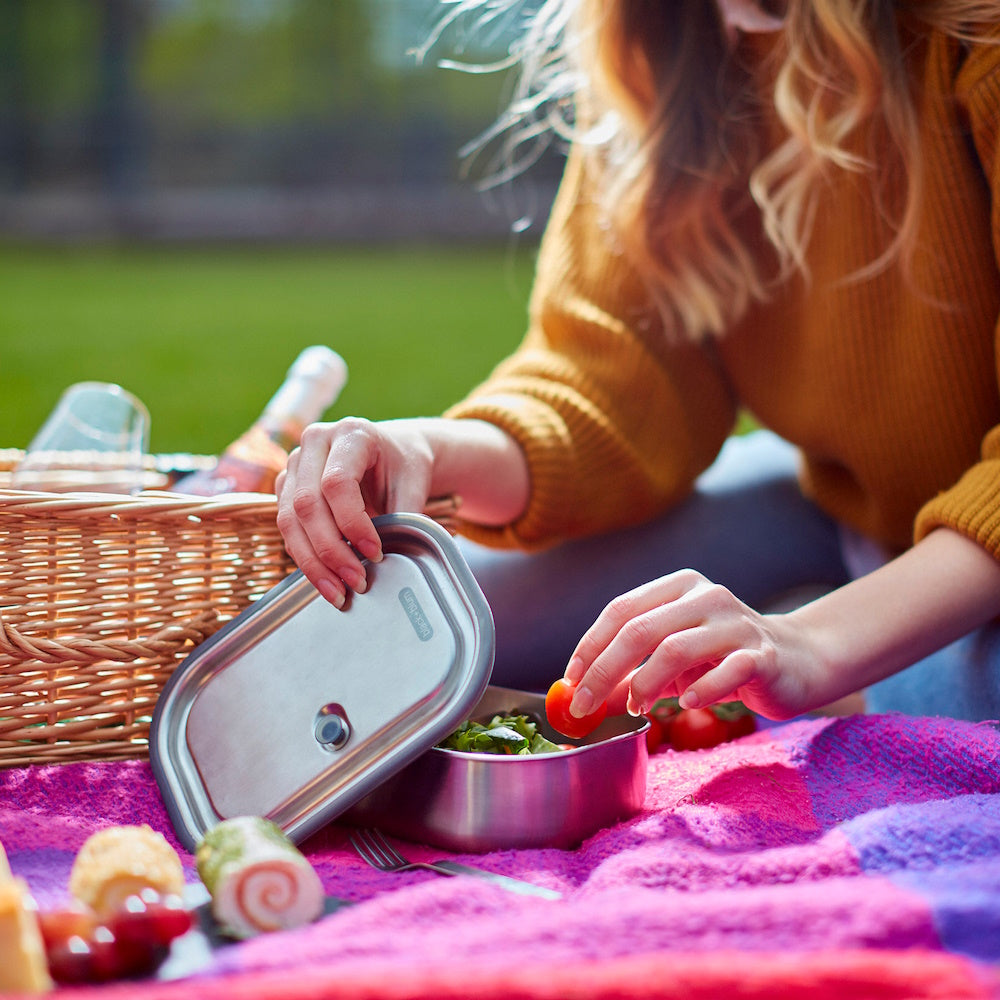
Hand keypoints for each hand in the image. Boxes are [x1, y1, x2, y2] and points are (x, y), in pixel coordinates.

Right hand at [275, 417, 435, 607]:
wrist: (391, 451)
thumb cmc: (403, 465)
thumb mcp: (413, 484)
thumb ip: (404, 517)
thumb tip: (390, 560)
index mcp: (351, 433)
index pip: (337, 482)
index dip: (353, 523)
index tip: (376, 553)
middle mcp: (315, 443)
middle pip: (307, 503)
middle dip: (331, 550)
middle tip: (357, 582)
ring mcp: (295, 464)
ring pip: (289, 520)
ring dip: (313, 563)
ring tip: (339, 593)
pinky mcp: (286, 487)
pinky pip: (287, 529)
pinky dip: (306, 559)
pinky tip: (327, 581)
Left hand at [563, 570, 822, 721]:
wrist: (800, 660)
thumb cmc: (724, 658)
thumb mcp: (673, 662)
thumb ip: (632, 673)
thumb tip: (583, 698)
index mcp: (679, 587)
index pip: (621, 609)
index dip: (590, 645)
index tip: (570, 680)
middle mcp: (706, 596)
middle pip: (640, 629)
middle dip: (605, 670)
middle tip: (585, 705)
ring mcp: (737, 623)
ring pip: (676, 648)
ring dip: (645, 684)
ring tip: (636, 709)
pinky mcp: (764, 655)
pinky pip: (726, 671)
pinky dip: (701, 690)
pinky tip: (687, 705)